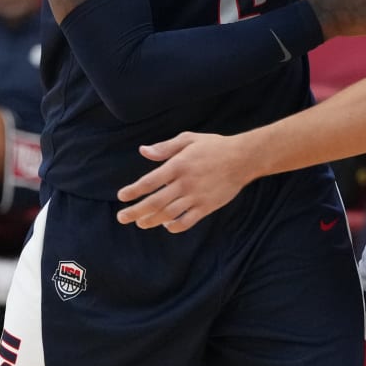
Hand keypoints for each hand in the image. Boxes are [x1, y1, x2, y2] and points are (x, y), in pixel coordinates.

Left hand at [116, 132, 253, 232]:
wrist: (243, 158)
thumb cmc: (214, 147)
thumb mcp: (188, 140)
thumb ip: (165, 147)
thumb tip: (143, 151)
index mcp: (177, 165)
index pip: (149, 182)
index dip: (133, 191)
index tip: (122, 196)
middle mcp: (184, 183)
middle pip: (154, 202)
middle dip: (135, 212)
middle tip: (122, 218)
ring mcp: (196, 197)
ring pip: (168, 214)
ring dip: (151, 220)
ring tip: (140, 223)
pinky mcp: (207, 207)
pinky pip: (187, 221)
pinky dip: (174, 226)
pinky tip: (167, 225)